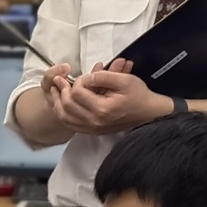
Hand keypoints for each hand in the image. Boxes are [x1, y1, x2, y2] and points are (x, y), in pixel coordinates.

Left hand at [49, 61, 169, 134]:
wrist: (149, 112)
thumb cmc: (139, 95)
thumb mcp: (124, 80)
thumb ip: (103, 76)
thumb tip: (86, 77)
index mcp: (102, 109)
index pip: (77, 93)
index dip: (77, 81)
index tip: (84, 76)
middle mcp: (95, 122)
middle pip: (66, 105)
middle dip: (62, 90)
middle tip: (61, 79)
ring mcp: (92, 129)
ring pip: (64, 117)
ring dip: (58, 102)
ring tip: (57, 90)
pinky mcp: (92, 131)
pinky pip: (70, 124)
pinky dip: (63, 113)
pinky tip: (62, 103)